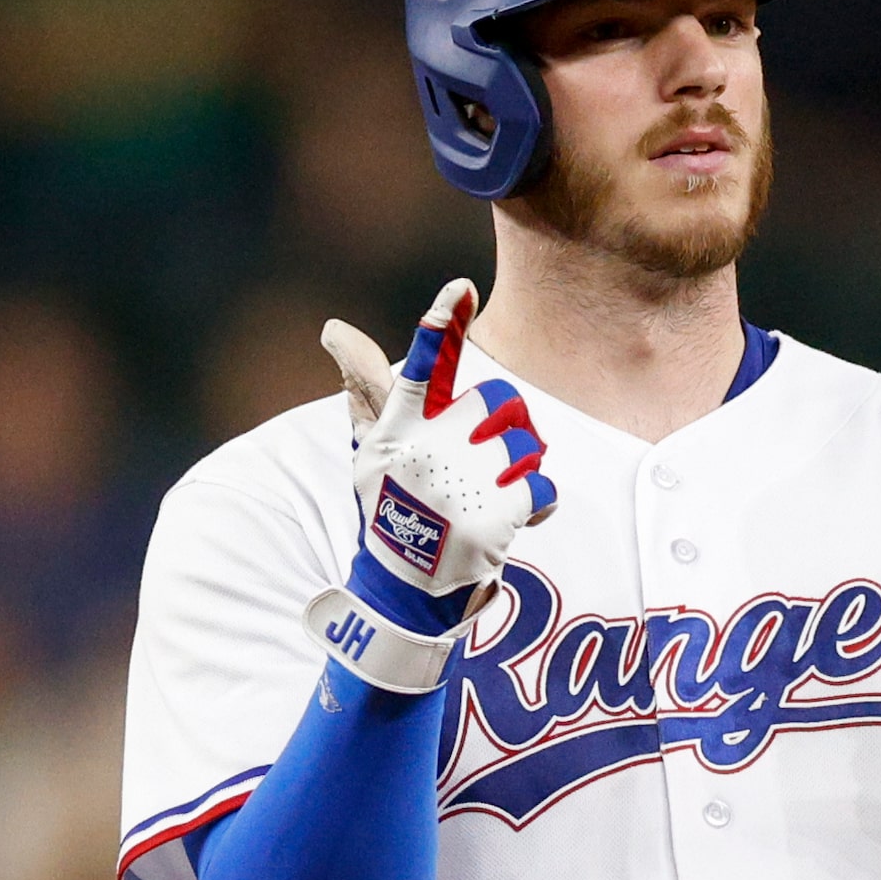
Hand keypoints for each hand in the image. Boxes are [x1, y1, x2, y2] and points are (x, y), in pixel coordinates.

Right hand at [306, 279, 556, 691]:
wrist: (406, 590)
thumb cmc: (390, 510)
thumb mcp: (372, 451)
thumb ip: (364, 389)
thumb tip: (336, 330)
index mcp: (400, 430)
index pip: (422, 370)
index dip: (440, 329)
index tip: (460, 289)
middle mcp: (428, 452)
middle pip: (498, 402)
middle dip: (502, 427)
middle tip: (482, 462)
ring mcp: (462, 484)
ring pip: (526, 443)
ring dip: (520, 468)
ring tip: (491, 495)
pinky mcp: (496, 517)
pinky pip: (543, 486)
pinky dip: (538, 503)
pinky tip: (513, 521)